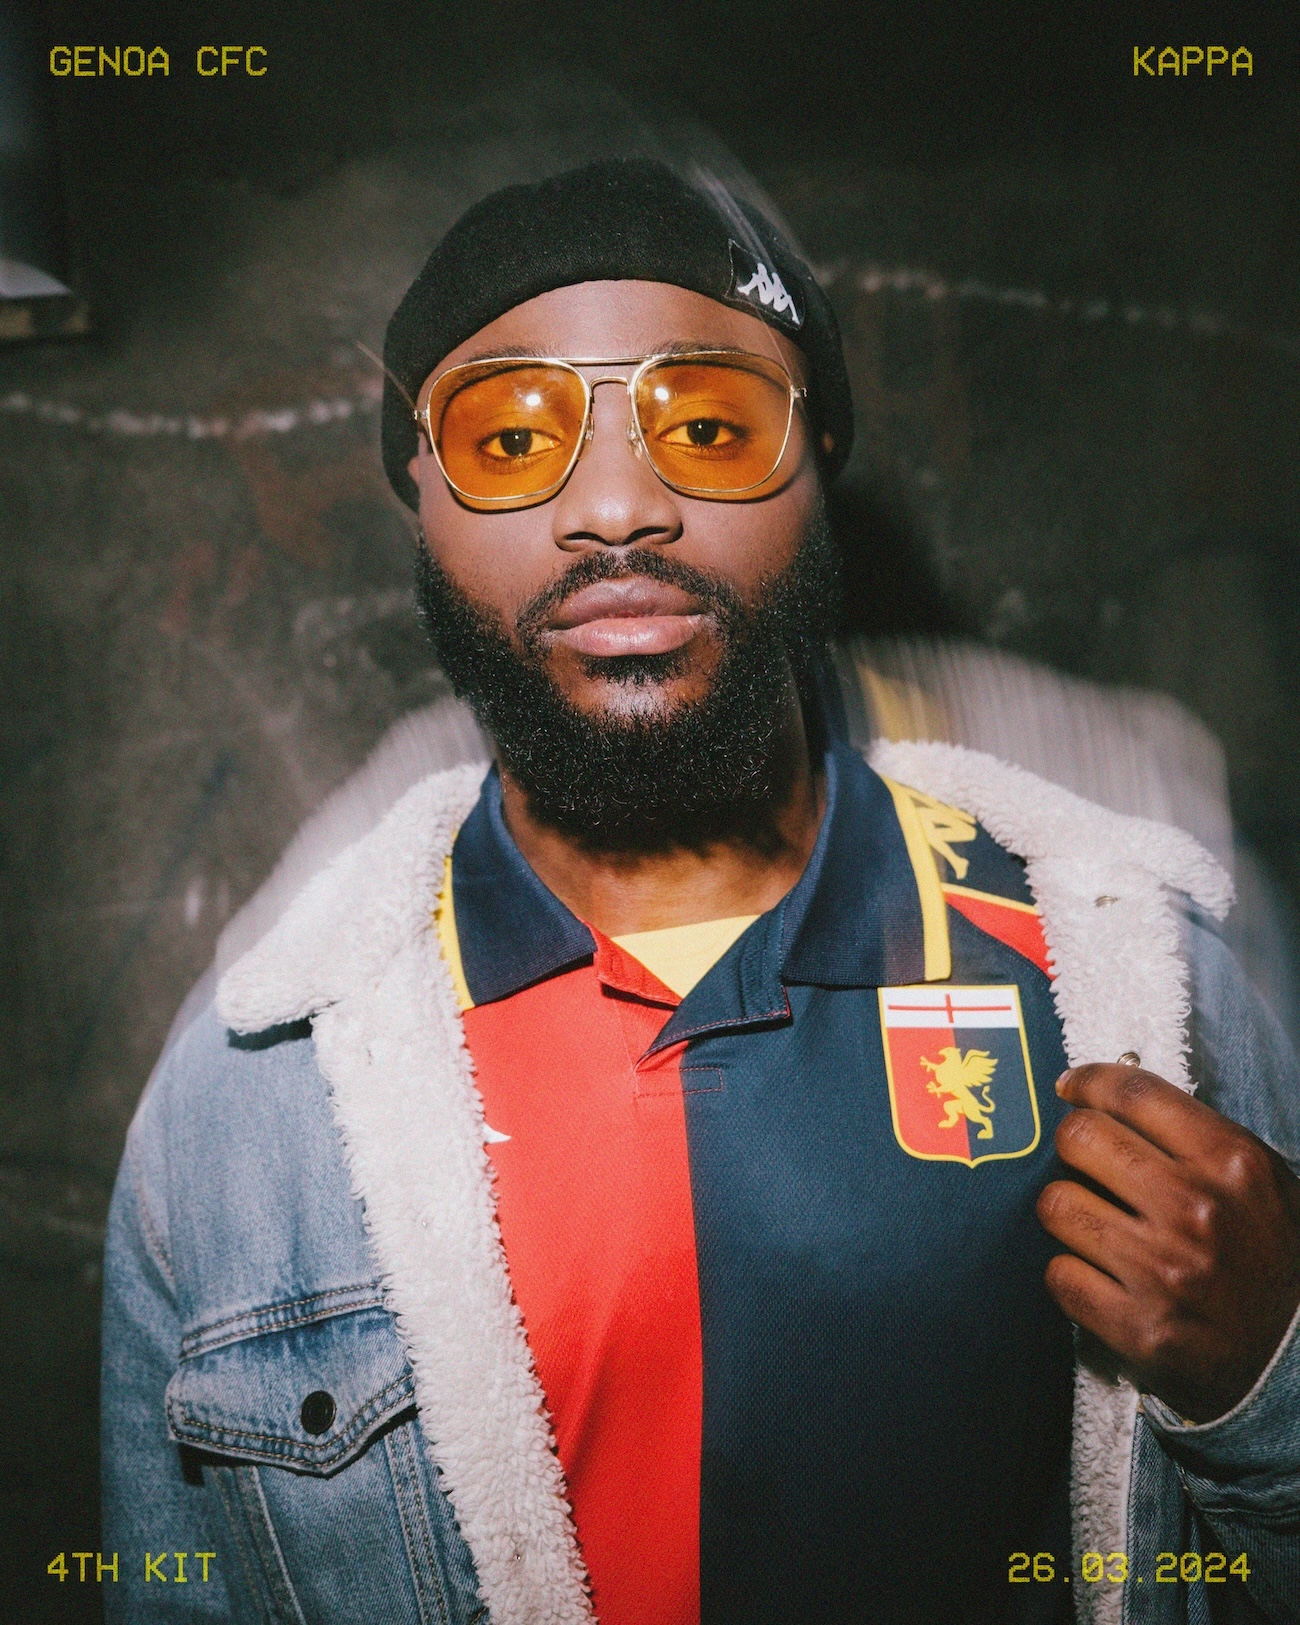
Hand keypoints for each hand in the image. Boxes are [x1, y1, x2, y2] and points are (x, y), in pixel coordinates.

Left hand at [1036, 1062, 1299, 1422]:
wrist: (1295, 1363)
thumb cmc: (1272, 1260)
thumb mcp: (1263, 1182)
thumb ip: (1196, 1135)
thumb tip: (1113, 1095)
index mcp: (1232, 1163)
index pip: (1133, 1093)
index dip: (1088, 1082)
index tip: (1070, 1088)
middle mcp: (1196, 1210)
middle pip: (1079, 1138)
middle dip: (1071, 1145)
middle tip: (1083, 1161)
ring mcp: (1164, 1271)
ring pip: (1056, 1204)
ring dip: (1066, 1210)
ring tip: (1093, 1222)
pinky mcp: (1138, 1327)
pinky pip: (1058, 1274)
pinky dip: (1070, 1273)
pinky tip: (1099, 1275)